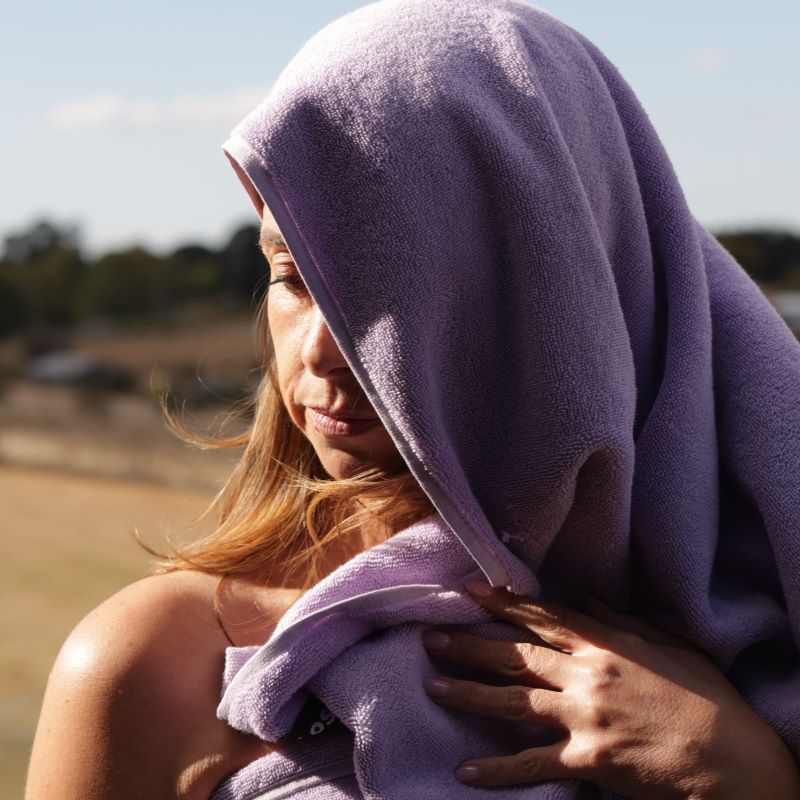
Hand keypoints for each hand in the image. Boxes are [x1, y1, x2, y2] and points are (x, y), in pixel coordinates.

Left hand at [421, 580, 799, 799]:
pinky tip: (464, 769)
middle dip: (470, 644)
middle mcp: (586, 675)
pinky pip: (531, 763)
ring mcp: (583, 716)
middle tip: (431, 636)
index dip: (503, 602)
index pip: (542, 618)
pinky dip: (497, 769)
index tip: (468, 591)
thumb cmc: (708, 700)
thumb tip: (587, 597)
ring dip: (469, 693)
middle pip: (516, 655)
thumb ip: (622, 621)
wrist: (732, 760)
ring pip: (512, 701)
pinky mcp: (586, 759)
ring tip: (432, 684)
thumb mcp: (670, 647)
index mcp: (605, 644)